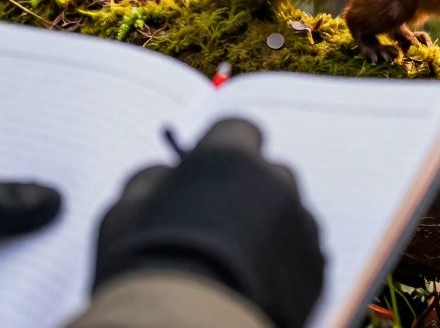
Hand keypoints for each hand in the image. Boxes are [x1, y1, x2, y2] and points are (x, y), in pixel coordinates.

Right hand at [93, 119, 324, 327]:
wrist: (185, 327)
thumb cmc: (146, 268)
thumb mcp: (123, 214)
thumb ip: (150, 180)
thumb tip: (164, 172)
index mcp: (231, 158)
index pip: (238, 131)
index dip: (222, 152)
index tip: (209, 172)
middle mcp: (276, 183)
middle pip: (270, 174)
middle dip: (250, 192)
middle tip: (219, 226)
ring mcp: (301, 226)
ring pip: (288, 216)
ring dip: (268, 230)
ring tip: (233, 266)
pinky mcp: (315, 268)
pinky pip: (300, 254)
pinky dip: (281, 264)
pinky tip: (252, 287)